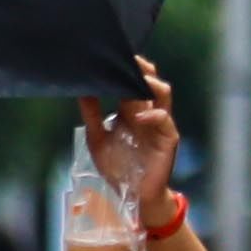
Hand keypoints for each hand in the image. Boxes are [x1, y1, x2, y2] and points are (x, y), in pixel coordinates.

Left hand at [79, 63, 183, 223]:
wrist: (133, 195)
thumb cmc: (117, 167)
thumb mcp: (97, 139)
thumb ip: (92, 115)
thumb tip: (82, 90)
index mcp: (131, 110)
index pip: (131, 81)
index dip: (126, 68)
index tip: (112, 55)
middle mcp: (147, 112)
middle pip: (150, 81)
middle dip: (142, 68)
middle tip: (128, 58)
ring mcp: (159, 124)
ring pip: (163, 94)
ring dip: (151, 84)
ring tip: (137, 80)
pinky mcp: (168, 138)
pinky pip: (165, 120)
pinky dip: (153, 115)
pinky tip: (139, 116)